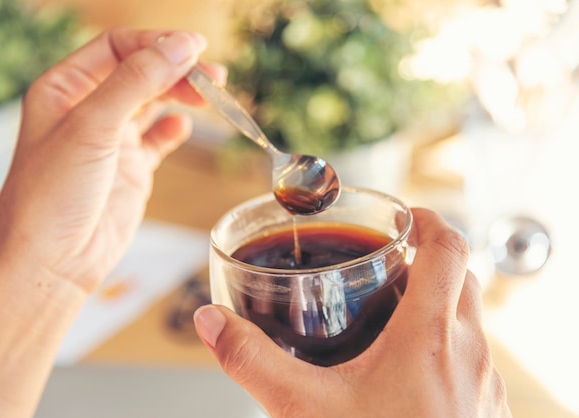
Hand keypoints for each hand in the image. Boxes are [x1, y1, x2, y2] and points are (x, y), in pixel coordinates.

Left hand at [0, 28, 225, 417]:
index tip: (194, 48)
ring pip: (152, 104)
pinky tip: (184, 128)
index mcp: (64, 90)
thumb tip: (181, 46)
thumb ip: (138, 82)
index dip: (156, 43)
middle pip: (140, 73)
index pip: (116, 48)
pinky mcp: (129, 171)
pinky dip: (173, 132)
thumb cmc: (53, 196)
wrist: (53, 263)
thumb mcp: (94, 127)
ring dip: (182, 96)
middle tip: (213, 77)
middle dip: (177, 70)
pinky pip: (157, 141)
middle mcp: (86, 112)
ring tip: (213, 95)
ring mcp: (110, 142)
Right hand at [194, 208, 510, 417]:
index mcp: (431, 336)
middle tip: (389, 262)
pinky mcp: (485, 412)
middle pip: (462, 277)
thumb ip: (253, 360)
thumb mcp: (304, 408)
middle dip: (428, 259)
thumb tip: (213, 322)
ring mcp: (485, 385)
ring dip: (439, 303)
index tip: (405, 216)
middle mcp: (470, 353)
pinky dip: (448, 345)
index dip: (430, 219)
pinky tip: (408, 372)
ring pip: (470, 319)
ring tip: (393, 313)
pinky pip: (475, 359)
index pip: (449, 248)